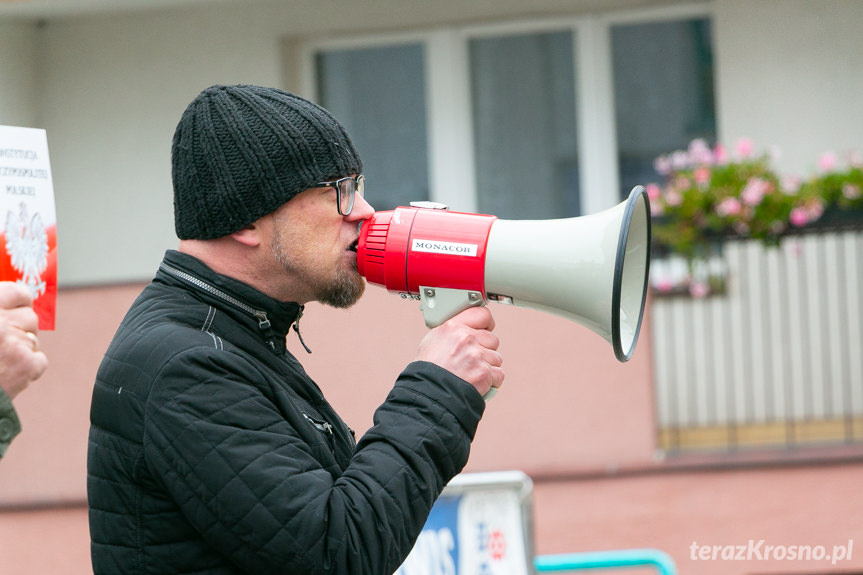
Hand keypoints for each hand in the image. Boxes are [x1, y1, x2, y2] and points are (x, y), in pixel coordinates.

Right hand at [0, 282, 47, 399]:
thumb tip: (10, 296)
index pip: (18, 292)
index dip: (19, 299)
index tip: (17, 305)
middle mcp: (2, 323)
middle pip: (30, 317)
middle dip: (21, 328)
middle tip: (6, 340)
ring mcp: (16, 343)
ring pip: (33, 340)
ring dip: (21, 348)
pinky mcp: (27, 365)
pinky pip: (38, 360)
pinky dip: (27, 368)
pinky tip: (7, 374)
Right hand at [413, 306, 503, 397]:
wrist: (428, 393)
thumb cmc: (427, 370)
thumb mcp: (433, 340)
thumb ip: (452, 331)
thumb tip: (466, 329)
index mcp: (453, 327)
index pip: (482, 314)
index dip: (486, 324)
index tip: (486, 329)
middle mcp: (466, 338)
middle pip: (492, 339)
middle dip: (485, 350)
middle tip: (472, 360)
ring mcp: (477, 356)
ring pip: (496, 357)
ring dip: (488, 366)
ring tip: (471, 373)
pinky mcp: (484, 373)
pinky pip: (499, 374)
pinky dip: (491, 381)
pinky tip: (478, 382)